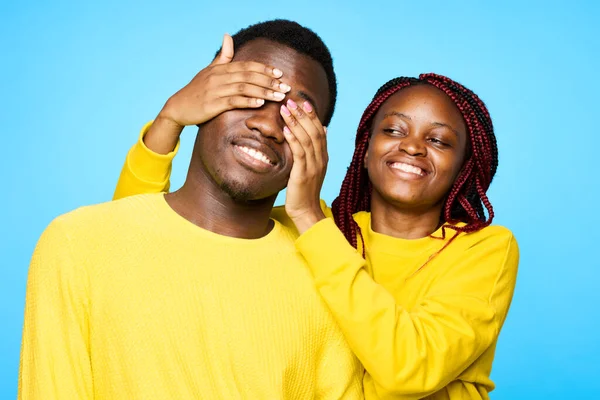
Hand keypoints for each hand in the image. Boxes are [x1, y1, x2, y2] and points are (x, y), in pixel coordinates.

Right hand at [145, 34, 290, 153]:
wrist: (178, 107)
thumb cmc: (197, 90)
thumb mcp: (209, 71)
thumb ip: (223, 57)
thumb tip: (228, 36)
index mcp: (221, 68)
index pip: (247, 66)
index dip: (264, 69)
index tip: (280, 74)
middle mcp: (219, 77)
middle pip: (248, 76)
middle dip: (269, 81)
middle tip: (286, 87)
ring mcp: (215, 90)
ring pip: (244, 88)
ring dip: (264, 92)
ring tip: (279, 96)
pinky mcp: (212, 104)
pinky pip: (233, 101)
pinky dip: (247, 101)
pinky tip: (260, 104)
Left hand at [280, 99, 327, 233]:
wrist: (306, 212)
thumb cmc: (304, 192)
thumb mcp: (312, 168)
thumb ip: (315, 150)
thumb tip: (323, 129)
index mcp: (323, 157)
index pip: (320, 130)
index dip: (312, 115)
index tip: (303, 102)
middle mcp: (321, 159)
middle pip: (314, 131)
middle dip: (303, 114)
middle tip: (292, 99)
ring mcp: (314, 166)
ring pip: (307, 138)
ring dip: (296, 121)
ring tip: (286, 108)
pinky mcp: (303, 173)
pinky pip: (300, 152)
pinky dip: (293, 138)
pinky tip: (286, 128)